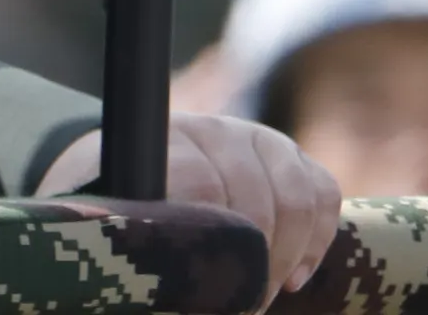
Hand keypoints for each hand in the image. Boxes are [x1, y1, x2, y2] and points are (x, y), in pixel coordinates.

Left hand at [42, 113, 342, 303]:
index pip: (201, 186)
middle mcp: (211, 131)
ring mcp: (254, 139)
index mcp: (158, 145)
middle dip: (254, 267)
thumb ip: (129, 249)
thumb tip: (163, 294)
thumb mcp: (105, 228)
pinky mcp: (287, 156)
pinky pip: (323, 191)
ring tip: (260, 297)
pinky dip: (316, 239)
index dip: (212, 251)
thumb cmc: (110, 215)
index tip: (209, 298)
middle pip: (257, 198)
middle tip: (241, 308)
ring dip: (285, 259)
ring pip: (297, 196)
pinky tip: (293, 276)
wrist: (124, 171)